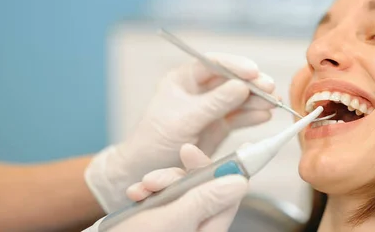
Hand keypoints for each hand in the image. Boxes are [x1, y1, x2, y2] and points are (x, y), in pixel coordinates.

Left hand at [86, 53, 274, 211]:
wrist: (145, 170)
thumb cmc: (154, 140)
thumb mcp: (183, 119)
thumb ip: (214, 103)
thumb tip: (242, 85)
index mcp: (184, 79)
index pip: (213, 64)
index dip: (235, 65)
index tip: (254, 71)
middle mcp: (199, 89)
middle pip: (231, 80)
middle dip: (251, 83)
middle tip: (270, 88)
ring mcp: (210, 108)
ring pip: (238, 98)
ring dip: (256, 99)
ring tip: (274, 104)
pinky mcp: (218, 126)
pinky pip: (239, 117)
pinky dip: (252, 116)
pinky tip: (265, 116)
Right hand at [120, 144, 246, 231]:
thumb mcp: (174, 218)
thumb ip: (206, 199)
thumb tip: (239, 181)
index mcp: (209, 230)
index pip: (228, 194)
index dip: (224, 169)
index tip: (218, 149)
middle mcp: (198, 227)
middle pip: (203, 188)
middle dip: (180, 175)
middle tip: (160, 173)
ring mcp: (179, 223)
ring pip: (180, 189)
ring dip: (159, 182)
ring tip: (141, 189)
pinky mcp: (160, 220)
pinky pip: (161, 198)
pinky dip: (148, 192)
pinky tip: (135, 194)